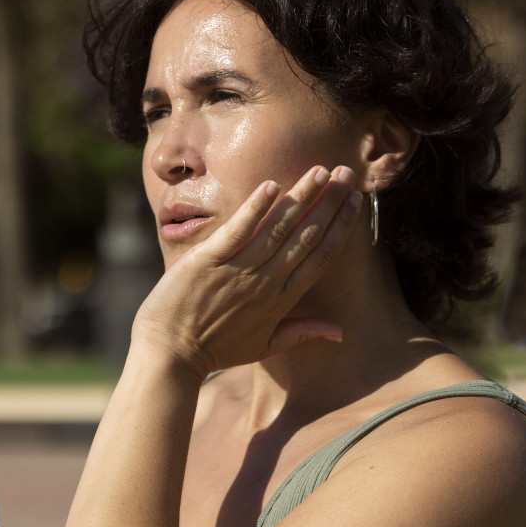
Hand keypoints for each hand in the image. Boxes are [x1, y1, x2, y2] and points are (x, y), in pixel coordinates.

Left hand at [133, 165, 361, 377]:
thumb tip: (340, 332)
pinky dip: (255, 208)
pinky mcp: (208, 260)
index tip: (355, 201)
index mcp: (282, 302)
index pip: (321, 257)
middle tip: (347, 172)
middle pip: (307, 236)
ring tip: (321, 170)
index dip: (340, 227)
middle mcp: (266, 283)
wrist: (170, 355)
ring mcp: (238, 270)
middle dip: (330, 202)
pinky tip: (272, 186)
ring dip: (302, 197)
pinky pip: (238, 231)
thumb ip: (302, 333)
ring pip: (278, 228)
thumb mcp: (263, 346)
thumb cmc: (215, 350)